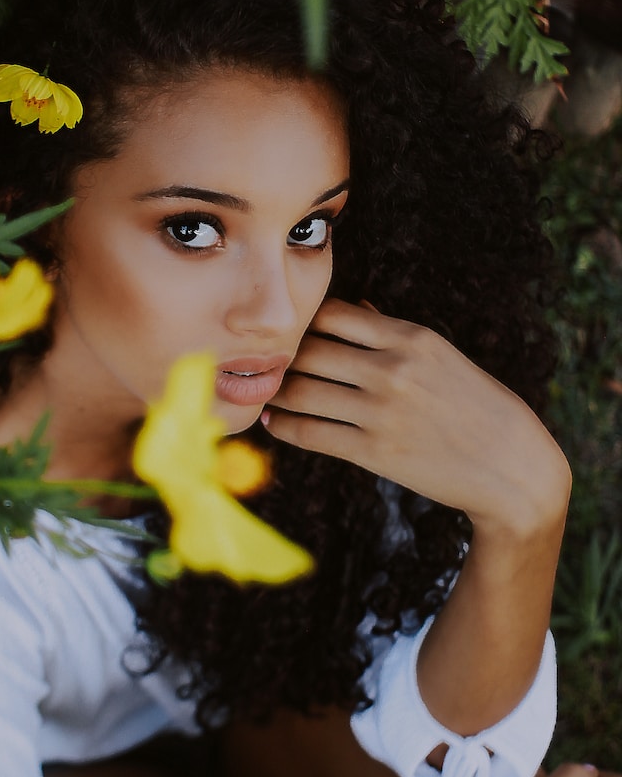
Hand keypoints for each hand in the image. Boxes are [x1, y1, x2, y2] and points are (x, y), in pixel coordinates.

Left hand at [264, 298, 569, 537]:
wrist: (512, 468)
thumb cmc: (477, 405)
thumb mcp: (442, 356)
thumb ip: (394, 333)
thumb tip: (357, 308)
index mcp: (410, 337)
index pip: (332, 313)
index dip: (304, 321)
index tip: (292, 331)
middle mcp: (392, 369)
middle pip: (310, 350)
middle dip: (283, 356)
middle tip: (264, 361)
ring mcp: (381, 411)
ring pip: (302, 391)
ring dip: (276, 391)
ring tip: (264, 391)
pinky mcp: (374, 451)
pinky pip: (311, 433)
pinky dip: (284, 426)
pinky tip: (275, 421)